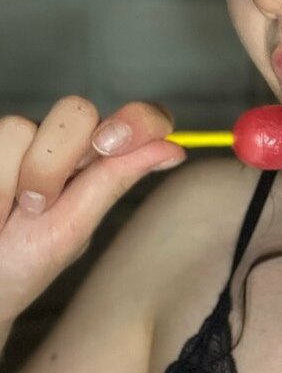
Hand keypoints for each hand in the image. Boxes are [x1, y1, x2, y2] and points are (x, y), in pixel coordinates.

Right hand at [0, 97, 185, 322]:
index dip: (137, 120)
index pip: (137, 121)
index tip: (110, 144)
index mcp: (96, 162)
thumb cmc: (25, 261)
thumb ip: (114, 181)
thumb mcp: (74, 227)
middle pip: (75, 111)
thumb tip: (173, 150)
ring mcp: (19, 140)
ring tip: (3, 217)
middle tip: (35, 207)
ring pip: (18, 126)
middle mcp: (61, 142)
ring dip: (11, 183)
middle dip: (53, 163)